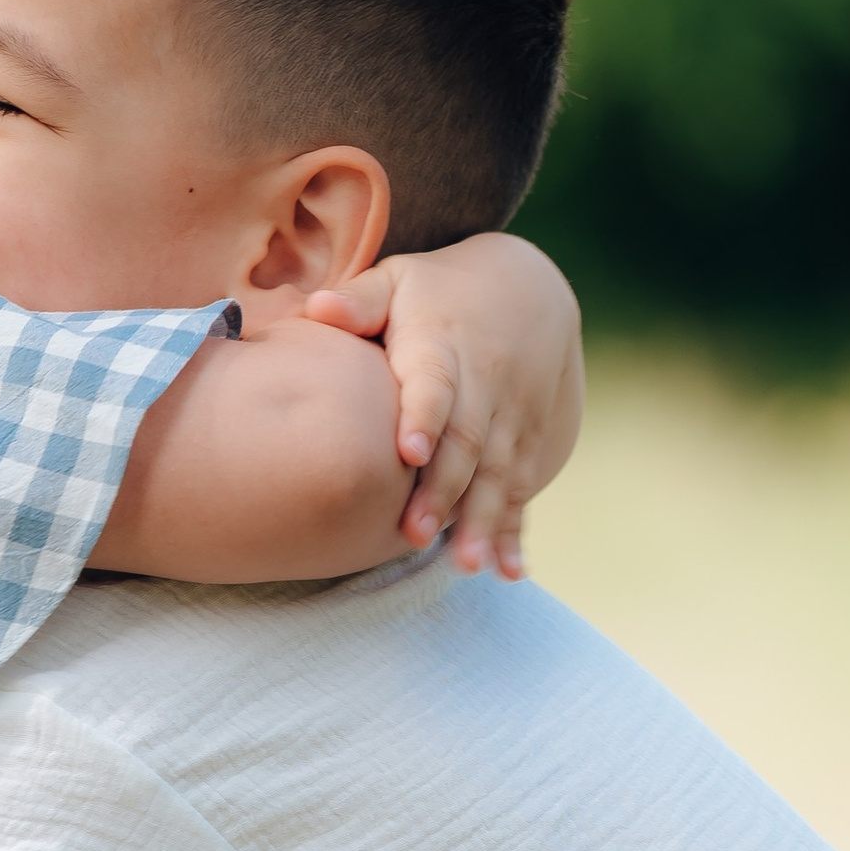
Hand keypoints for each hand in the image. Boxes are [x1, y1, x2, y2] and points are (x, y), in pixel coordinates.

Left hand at [304, 237, 583, 570]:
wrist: (530, 288)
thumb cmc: (438, 293)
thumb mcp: (400, 280)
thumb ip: (360, 301)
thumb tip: (318, 306)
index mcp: (444, 347)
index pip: (434, 385)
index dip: (424, 417)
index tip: (409, 452)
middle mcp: (485, 385)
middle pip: (466, 443)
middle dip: (443, 492)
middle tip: (412, 535)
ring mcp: (513, 417)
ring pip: (498, 474)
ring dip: (482, 521)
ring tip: (464, 564)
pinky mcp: (531, 441)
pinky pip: (523, 489)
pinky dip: (516, 530)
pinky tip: (509, 570)